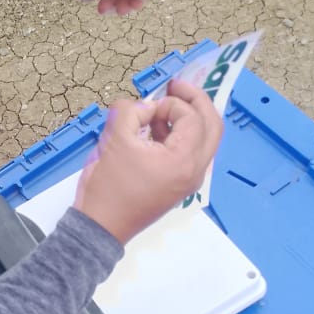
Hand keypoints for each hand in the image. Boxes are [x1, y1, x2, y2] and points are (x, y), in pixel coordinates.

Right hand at [73, 80, 223, 244]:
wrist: (101, 227)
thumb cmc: (109, 187)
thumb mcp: (115, 140)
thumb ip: (130, 112)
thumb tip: (143, 108)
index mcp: (184, 160)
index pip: (192, 117)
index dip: (170, 104)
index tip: (145, 109)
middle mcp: (194, 171)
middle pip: (212, 125)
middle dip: (196, 101)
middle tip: (175, 86)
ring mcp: (189, 180)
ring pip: (204, 140)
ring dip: (187, 119)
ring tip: (160, 112)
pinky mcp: (179, 185)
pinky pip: (190, 153)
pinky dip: (178, 136)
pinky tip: (155, 130)